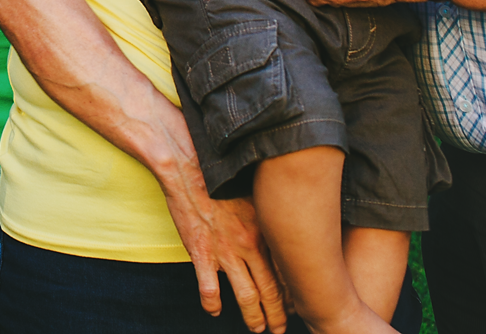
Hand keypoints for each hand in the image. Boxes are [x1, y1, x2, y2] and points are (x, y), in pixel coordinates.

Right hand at [158, 151, 285, 330]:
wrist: (188, 168)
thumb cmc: (221, 176)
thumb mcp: (254, 192)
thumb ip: (267, 214)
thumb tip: (283, 224)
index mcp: (264, 230)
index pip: (285, 271)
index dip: (293, 293)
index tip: (296, 305)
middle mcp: (248, 245)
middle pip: (271, 290)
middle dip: (279, 314)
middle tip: (281, 329)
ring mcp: (225, 252)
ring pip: (246, 296)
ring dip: (254, 317)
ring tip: (257, 328)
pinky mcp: (201, 254)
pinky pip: (209, 290)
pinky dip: (212, 305)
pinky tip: (214, 312)